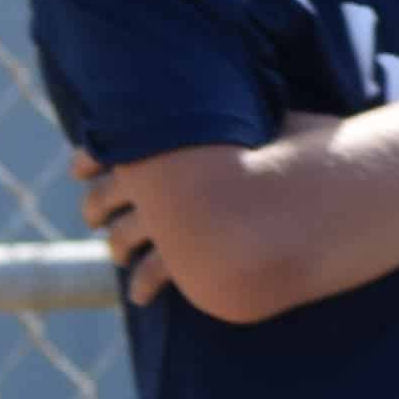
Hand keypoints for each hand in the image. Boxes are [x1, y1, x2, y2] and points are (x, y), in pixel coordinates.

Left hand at [75, 126, 346, 308]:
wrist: (316, 193)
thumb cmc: (298, 146)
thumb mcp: (261, 115)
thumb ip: (233, 119)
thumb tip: (235, 102)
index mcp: (164, 142)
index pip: (106, 149)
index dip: (89, 159)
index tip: (82, 167)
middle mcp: (156, 183)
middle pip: (105, 198)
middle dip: (96, 206)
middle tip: (95, 214)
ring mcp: (167, 223)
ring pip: (122, 239)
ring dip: (116, 247)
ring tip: (117, 254)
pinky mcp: (185, 259)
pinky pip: (152, 274)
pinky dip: (141, 285)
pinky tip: (139, 296)